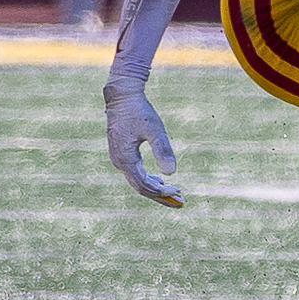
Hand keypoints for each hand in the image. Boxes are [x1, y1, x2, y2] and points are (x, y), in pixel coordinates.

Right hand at [104, 79, 181, 206]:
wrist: (122, 96)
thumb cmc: (139, 111)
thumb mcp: (155, 129)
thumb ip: (163, 150)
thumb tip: (171, 173)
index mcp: (125, 159)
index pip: (143, 185)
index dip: (160, 192)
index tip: (178, 192)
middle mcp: (119, 163)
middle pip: (140, 188)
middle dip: (160, 195)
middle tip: (180, 202)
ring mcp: (118, 159)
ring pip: (137, 181)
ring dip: (155, 188)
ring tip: (175, 193)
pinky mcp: (121, 154)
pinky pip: (134, 173)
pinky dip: (148, 179)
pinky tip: (160, 181)